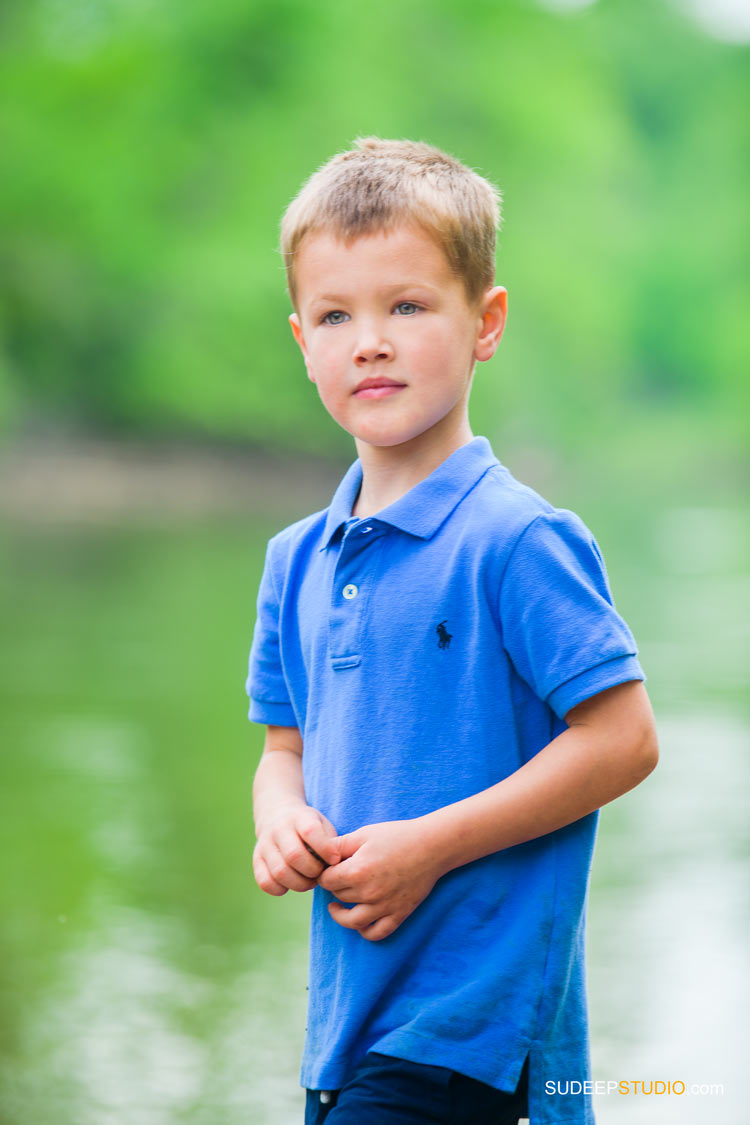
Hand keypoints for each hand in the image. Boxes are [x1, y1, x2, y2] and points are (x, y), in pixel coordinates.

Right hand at [254, 802, 339, 895]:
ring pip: (280, 872)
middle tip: (320, 874)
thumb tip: (337, 864)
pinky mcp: (257, 860)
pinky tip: (291, 884)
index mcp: (299, 817)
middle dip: (313, 871)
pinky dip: (280, 889)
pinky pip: (265, 882)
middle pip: (294, 855)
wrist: (277, 815)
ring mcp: (265, 845)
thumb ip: (331, 842)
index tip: (335, 859)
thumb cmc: (308, 826)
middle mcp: (279, 829)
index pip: (310, 831)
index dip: (325, 849)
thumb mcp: (322, 824)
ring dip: (299, 884)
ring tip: (309, 881)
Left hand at [318, 819, 443, 941]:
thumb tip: (320, 856)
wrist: (431, 846)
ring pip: (351, 921)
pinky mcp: (399, 914)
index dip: (323, 873)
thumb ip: (338, 845)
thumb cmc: (397, 836)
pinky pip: (376, 933)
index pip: (326, 880)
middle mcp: (368, 893)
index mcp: (357, 871)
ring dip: (340, 915)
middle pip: (338, 896)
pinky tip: (359, 921)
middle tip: (337, 878)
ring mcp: (384, 907)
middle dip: (334, 887)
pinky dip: (364, 932)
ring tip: (336, 906)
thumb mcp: (364, 834)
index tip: (327, 869)